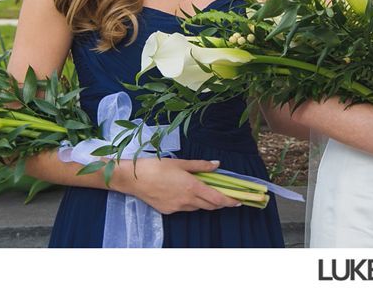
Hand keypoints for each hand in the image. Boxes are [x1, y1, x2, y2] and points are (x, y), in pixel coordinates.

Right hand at [112, 158, 240, 213]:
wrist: (133, 179)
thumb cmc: (157, 167)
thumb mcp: (181, 162)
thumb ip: (201, 165)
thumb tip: (217, 164)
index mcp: (192, 187)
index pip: (217, 198)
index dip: (230, 201)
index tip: (240, 201)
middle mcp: (187, 200)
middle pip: (210, 205)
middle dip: (220, 202)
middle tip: (227, 196)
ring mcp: (177, 207)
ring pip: (197, 208)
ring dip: (205, 202)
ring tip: (207, 192)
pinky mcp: (168, 211)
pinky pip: (185, 209)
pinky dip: (191, 203)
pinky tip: (187, 194)